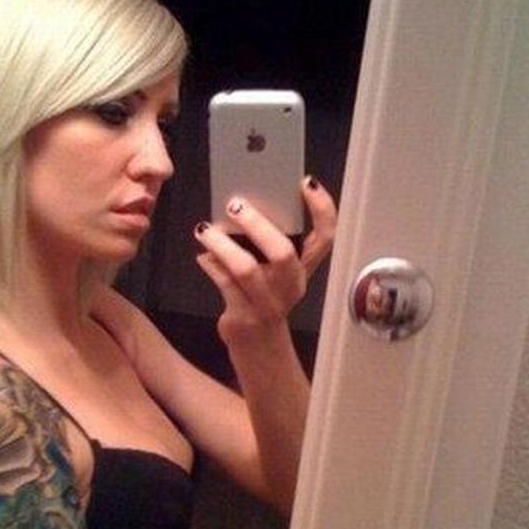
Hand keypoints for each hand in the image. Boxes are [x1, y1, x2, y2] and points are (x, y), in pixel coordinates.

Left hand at [194, 176, 337, 341]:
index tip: (306, 182)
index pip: (326, 237)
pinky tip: (202, 256)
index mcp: (304, 268)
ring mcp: (269, 303)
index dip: (322, 209)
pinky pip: (224, 284)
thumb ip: (264, 243)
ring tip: (204, 229)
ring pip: (246, 269)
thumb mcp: (273, 271)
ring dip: (222, 245)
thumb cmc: (264, 297)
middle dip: (257, 225)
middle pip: (283, 252)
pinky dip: (210, 266)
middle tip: (235, 204)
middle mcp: (291, 285)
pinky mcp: (244, 317)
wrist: (259, 346)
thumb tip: (239, 207)